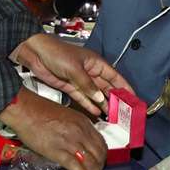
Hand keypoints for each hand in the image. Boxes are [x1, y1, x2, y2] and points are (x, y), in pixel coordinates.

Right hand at [0, 88, 107, 169]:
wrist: (23, 108)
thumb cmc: (38, 110)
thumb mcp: (64, 116)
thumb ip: (74, 128)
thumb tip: (77, 142)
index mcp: (82, 121)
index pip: (100, 143)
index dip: (102, 156)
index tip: (100, 163)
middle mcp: (80, 131)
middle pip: (99, 154)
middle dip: (100, 168)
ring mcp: (70, 141)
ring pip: (91, 162)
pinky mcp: (58, 150)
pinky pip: (76, 166)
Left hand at [11, 33, 132, 115]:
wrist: (35, 53)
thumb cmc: (56, 53)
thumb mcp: (74, 68)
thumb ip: (88, 85)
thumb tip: (101, 98)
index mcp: (95, 63)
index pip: (114, 77)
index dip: (125, 87)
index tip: (134, 98)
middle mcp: (90, 72)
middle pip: (106, 87)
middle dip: (115, 99)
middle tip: (124, 113)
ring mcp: (80, 80)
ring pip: (95, 94)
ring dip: (103, 104)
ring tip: (113, 116)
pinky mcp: (70, 87)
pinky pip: (83, 98)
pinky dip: (90, 105)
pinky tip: (97, 112)